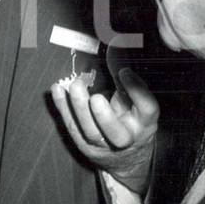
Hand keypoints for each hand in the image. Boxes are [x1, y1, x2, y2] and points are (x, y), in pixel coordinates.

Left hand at [51, 67, 157, 194]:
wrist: (127, 158)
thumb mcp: (137, 101)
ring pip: (91, 132)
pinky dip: (63, 108)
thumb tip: (115, 45)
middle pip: (116, 133)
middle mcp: (127, 137)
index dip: (137, 90)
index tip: (124, 72)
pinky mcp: (85, 145)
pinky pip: (72, 127)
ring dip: (79, 109)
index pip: (147, 108)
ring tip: (74, 86)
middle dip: (104, 117)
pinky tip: (57, 89)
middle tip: (95, 98)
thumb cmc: (132, 119)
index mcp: (145, 122)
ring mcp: (104, 145)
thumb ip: (126, 79)